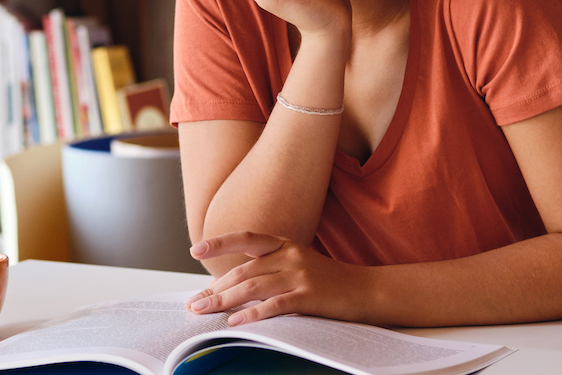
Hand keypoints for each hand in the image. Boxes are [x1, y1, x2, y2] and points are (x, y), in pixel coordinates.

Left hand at [185, 231, 359, 325]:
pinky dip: (252, 315)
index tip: (195, 250)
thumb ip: (267, 271)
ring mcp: (299, 275)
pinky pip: (274, 305)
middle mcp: (289, 256)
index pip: (246, 239)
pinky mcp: (308, 296)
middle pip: (243, 272)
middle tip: (194, 303)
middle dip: (215, 289)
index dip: (219, 243)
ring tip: (205, 312)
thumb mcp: (297, 266)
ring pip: (253, 288)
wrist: (366, 290)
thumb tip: (228, 286)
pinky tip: (236, 322)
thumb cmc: (328, 282)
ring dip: (224, 301)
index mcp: (284, 245)